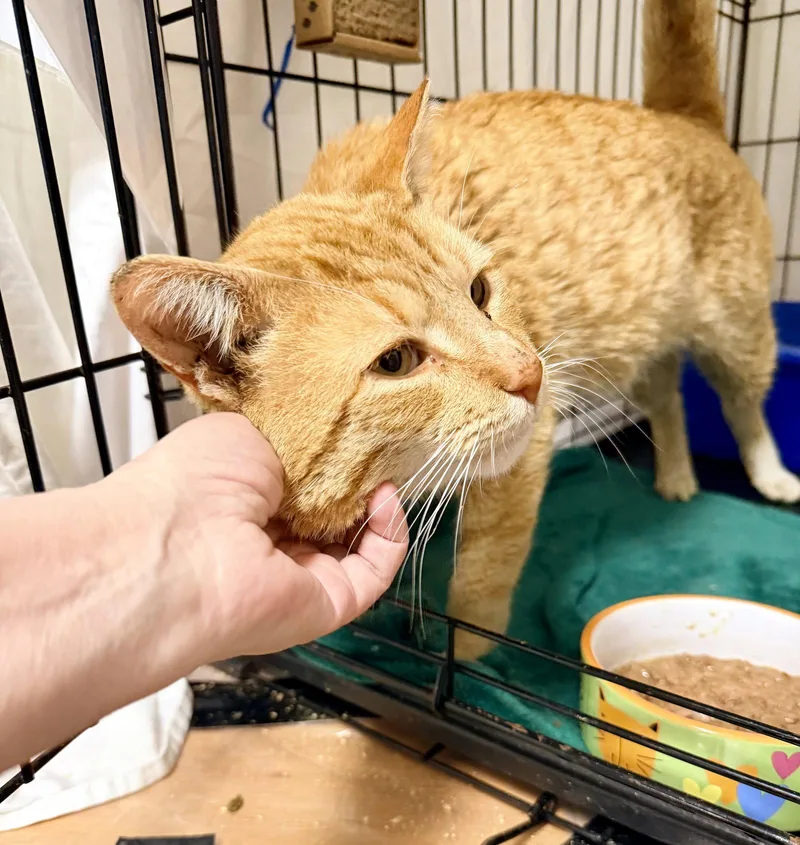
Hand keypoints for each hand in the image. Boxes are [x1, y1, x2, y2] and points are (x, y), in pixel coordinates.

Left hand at [104, 413, 407, 661]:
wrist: (177, 547)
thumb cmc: (194, 479)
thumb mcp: (247, 431)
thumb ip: (296, 438)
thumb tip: (333, 440)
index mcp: (243, 503)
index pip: (301, 485)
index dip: (332, 458)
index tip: (357, 432)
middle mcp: (269, 543)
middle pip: (332, 513)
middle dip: (360, 480)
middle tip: (378, 447)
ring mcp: (299, 576)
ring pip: (358, 543)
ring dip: (378, 505)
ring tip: (382, 470)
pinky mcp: (327, 603)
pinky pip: (374, 571)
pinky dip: (389, 533)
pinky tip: (385, 497)